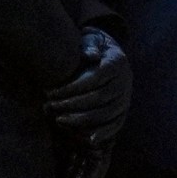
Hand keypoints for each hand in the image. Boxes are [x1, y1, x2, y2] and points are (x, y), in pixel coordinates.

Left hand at [46, 28, 130, 144]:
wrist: (108, 52)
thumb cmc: (91, 46)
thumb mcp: (89, 39)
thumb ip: (88, 45)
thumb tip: (90, 55)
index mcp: (117, 61)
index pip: (94, 78)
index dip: (71, 87)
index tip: (50, 92)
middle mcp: (125, 80)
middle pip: (99, 97)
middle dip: (72, 104)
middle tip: (50, 106)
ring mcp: (126, 97)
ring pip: (107, 113)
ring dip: (82, 120)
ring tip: (59, 120)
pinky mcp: (124, 110)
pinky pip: (116, 124)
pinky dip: (103, 133)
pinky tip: (86, 139)